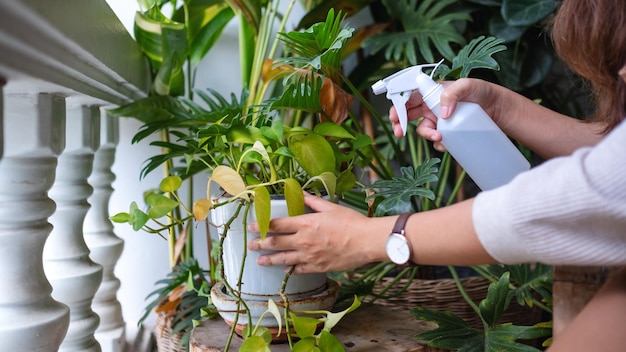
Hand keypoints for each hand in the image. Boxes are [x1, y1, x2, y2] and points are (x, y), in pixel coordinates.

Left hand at [247, 193, 388, 273]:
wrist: (367, 241)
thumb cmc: (351, 222)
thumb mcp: (330, 207)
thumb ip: (312, 201)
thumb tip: (300, 192)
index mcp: (305, 223)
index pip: (277, 225)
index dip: (261, 225)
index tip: (252, 227)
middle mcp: (304, 241)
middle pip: (276, 243)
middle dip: (260, 244)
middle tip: (250, 245)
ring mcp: (310, 256)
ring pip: (284, 259)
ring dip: (270, 260)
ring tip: (260, 261)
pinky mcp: (318, 267)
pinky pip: (300, 270)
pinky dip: (292, 270)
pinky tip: (286, 270)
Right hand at [389, 78, 501, 151]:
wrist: (498, 109)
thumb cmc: (482, 92)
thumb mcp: (468, 85)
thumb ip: (452, 94)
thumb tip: (443, 114)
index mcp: (431, 91)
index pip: (409, 97)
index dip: (398, 106)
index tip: (395, 117)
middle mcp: (431, 105)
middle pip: (408, 114)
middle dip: (400, 124)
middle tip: (399, 133)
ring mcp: (439, 120)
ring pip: (423, 129)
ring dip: (426, 135)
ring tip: (439, 138)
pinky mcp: (447, 132)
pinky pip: (436, 140)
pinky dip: (438, 144)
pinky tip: (447, 143)